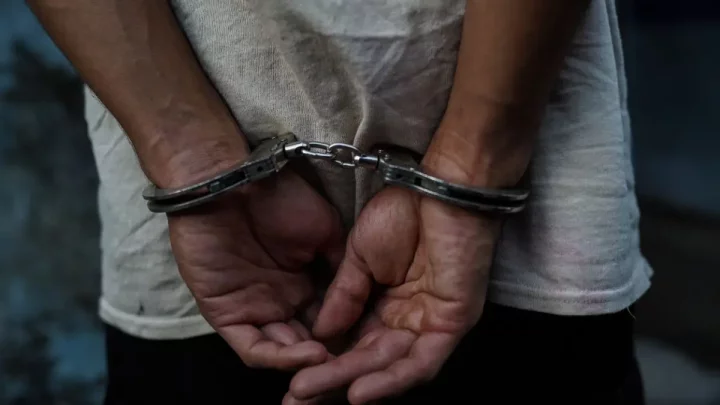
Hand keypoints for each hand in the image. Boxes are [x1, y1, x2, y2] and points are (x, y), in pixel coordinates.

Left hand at [168, 170, 344, 369]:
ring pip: (284, 355)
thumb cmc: (281, 198)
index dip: (351, 338)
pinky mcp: (226, 316)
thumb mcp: (326, 232)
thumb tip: (362, 297)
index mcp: (306, 286)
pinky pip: (254, 349)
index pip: (330, 324)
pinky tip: (312, 354)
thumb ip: (343, 268)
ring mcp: (254, 311)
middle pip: (309, 346)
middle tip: (360, 371)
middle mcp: (281, 304)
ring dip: (310, 365)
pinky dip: (282, 357)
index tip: (377, 349)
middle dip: (332, 362)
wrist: (235, 179)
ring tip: (338, 366)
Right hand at [286, 187, 499, 403]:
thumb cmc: (403, 213)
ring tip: (311, 394)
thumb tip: (320, 333)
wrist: (436, 188)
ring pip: (389, 368)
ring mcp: (431, 325)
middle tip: (294, 399)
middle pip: (367, 363)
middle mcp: (409, 321)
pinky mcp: (450, 324)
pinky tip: (358, 392)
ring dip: (350, 383)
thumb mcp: (359, 258)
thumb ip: (343, 298)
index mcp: (388, 306)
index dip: (323, 361)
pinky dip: (390, 380)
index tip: (290, 376)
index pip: (353, 344)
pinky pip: (420, 364)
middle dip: (329, 381)